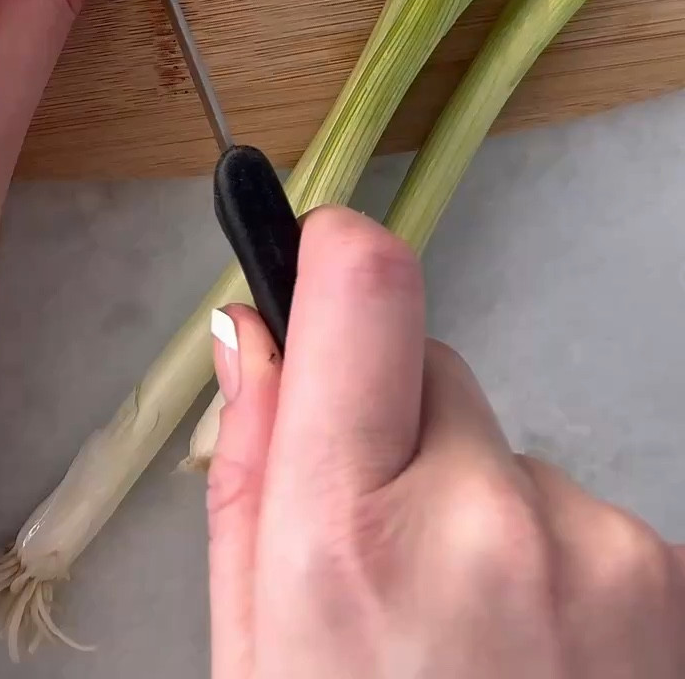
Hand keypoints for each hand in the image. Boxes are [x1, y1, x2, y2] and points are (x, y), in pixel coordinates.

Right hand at [208, 208, 684, 677]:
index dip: (335, 255)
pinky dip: (549, 565)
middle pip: (430, 367)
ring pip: (504, 449)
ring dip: (481, 510)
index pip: (366, 286)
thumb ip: (249, 476)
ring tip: (468, 646)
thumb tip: (252, 331)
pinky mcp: (660, 572)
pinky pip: (576, 513)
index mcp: (347, 541)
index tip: (317, 271)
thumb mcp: (252, 655)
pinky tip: (531, 664)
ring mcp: (589, 546)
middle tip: (383, 552)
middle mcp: (480, 520)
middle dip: (396, 427)